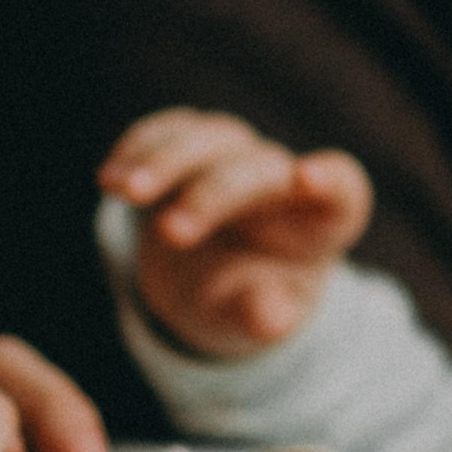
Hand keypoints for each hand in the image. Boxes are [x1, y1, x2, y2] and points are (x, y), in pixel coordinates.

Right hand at [101, 108, 370, 357]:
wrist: (212, 282)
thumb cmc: (247, 301)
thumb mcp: (255, 319)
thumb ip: (263, 315)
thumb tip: (271, 320)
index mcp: (323, 219)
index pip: (341, 186)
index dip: (328, 178)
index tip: (305, 177)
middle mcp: (283, 176)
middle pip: (257, 167)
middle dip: (211, 194)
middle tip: (171, 233)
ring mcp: (236, 153)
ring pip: (209, 138)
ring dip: (163, 160)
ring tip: (118, 189)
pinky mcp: (191, 143)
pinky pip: (170, 131)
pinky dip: (140, 147)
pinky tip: (109, 178)